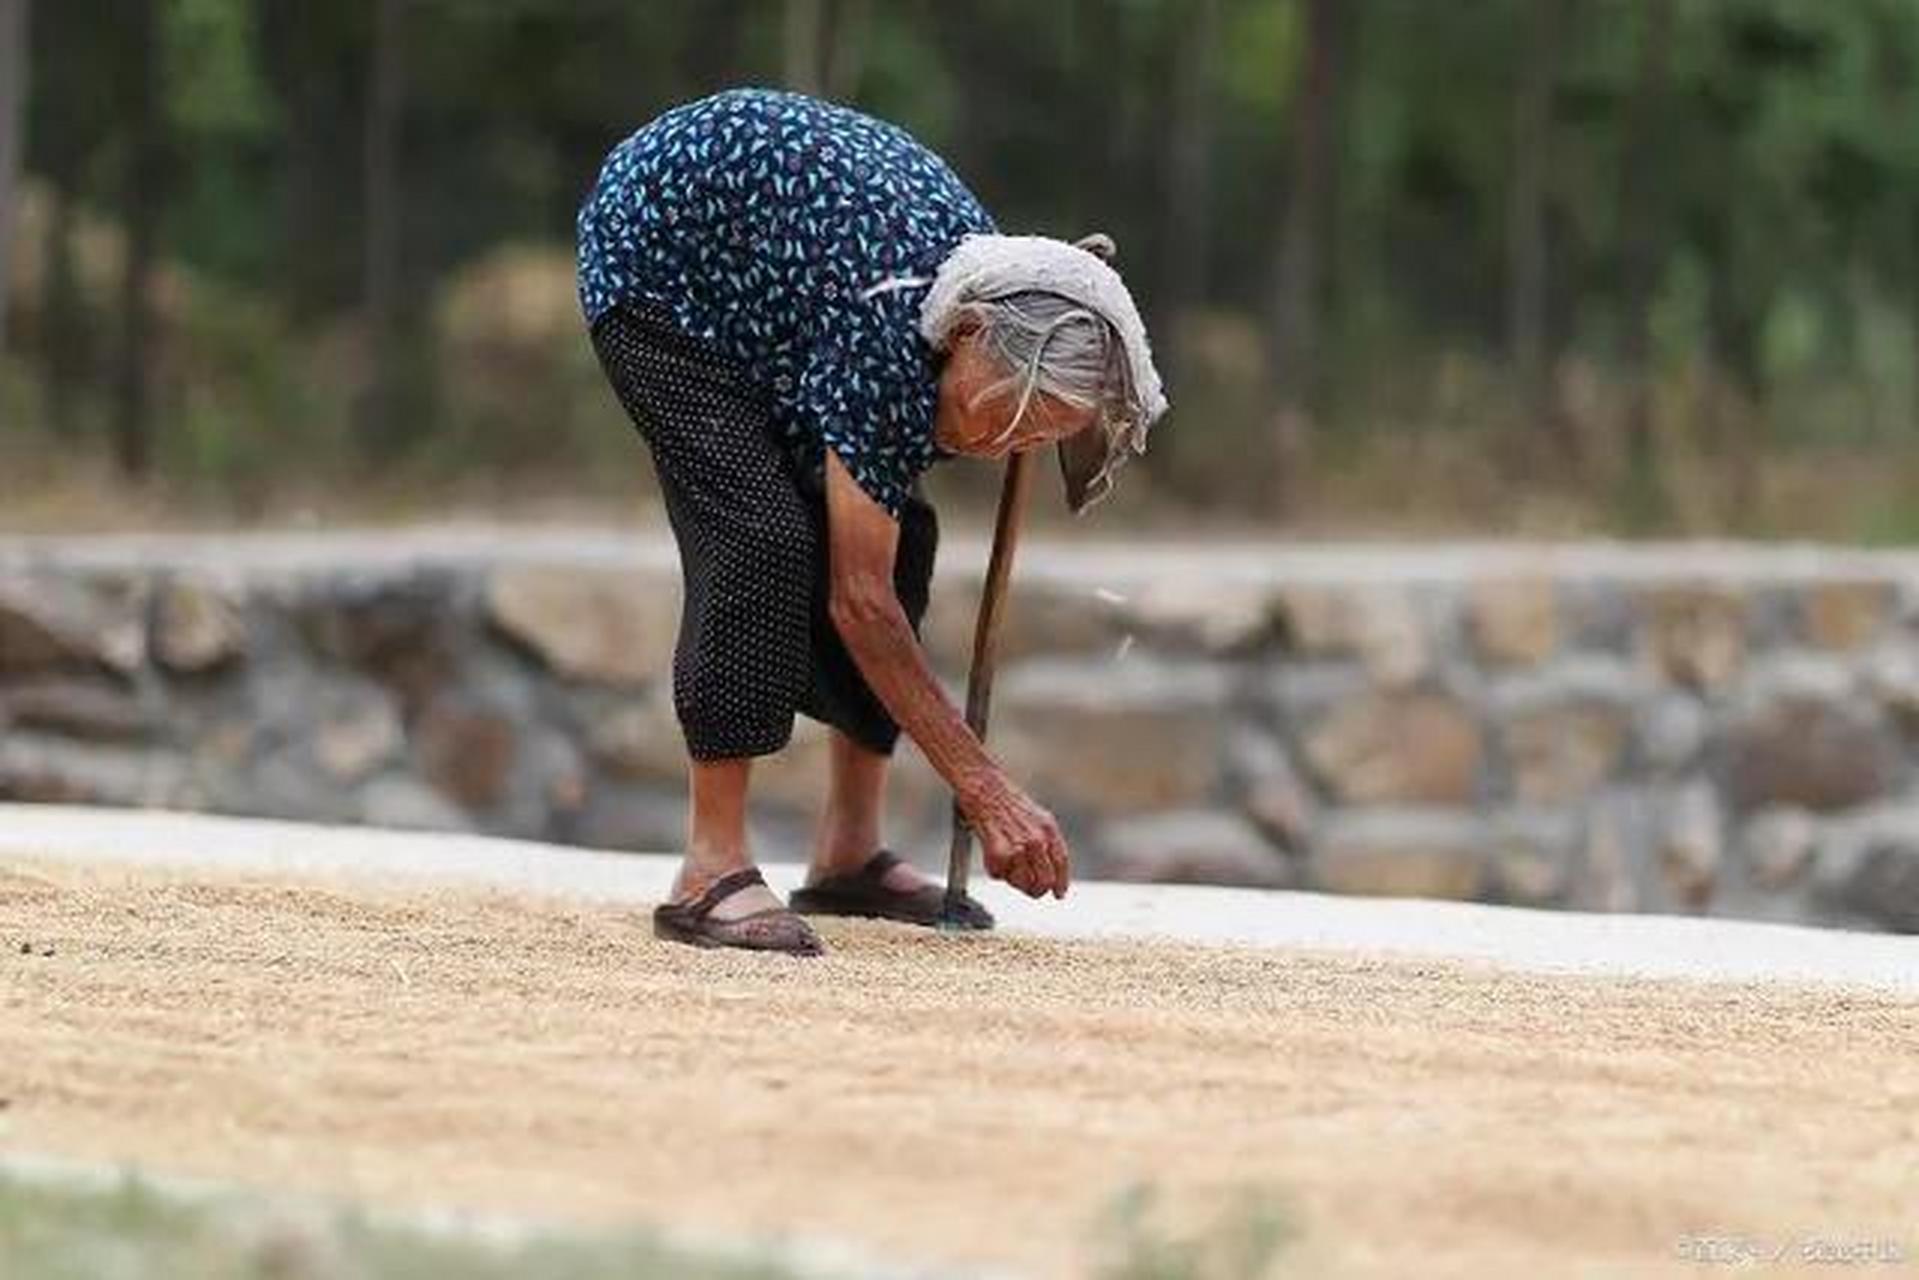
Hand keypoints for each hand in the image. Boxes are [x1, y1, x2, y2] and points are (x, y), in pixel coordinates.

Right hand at [961, 773, 1070, 898]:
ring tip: (1005, 865)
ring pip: (1022, 883)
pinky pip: (999, 875)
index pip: (1061, 865)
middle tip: (1027, 887)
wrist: (984, 787)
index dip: (1060, 883)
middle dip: (1035, 889)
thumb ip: (1046, 841)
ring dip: (1012, 880)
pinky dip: (994, 870)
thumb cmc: (1005, 800)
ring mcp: (1019, 847)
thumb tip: (1051, 868)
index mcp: (1049, 830)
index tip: (1057, 894)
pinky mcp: (999, 852)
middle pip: (1044, 881)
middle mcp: (1037, 840)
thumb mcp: (1037, 816)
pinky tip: (991, 856)